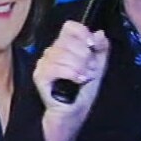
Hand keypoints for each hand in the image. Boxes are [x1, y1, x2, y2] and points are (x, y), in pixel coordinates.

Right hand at [33, 20, 108, 140]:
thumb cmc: (83, 91)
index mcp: (65, 46)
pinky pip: (55, 67)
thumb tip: (99, 33)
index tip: (92, 46)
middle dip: (85, 56)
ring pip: (63, 53)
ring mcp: (44, 63)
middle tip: (91, 70)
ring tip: (85, 77)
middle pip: (68, 40)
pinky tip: (78, 80)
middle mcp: (52, 51)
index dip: (83, 33)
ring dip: (80, 66)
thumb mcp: (99, 67)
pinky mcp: (39, 76)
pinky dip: (71, 73)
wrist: (74, 113)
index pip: (70, 27)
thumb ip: (101, 49)